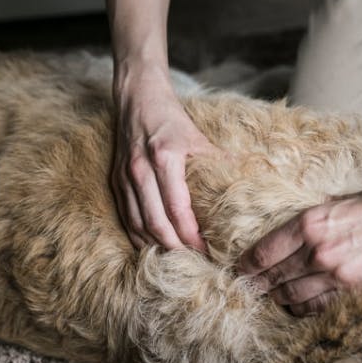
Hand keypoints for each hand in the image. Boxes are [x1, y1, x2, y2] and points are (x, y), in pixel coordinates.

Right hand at [112, 62, 217, 250]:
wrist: (138, 98)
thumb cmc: (171, 118)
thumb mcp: (198, 136)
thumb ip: (218, 162)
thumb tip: (246, 185)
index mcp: (164, 159)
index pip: (177, 210)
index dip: (191, 236)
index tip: (207, 251)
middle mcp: (140, 171)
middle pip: (156, 224)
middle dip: (176, 249)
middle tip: (194, 264)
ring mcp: (124, 178)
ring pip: (137, 225)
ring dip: (157, 247)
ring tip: (177, 262)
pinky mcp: (116, 182)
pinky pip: (126, 218)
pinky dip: (139, 237)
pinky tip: (153, 247)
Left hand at [238, 173, 361, 315]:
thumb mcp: (332, 200)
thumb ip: (307, 221)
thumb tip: (286, 234)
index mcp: (309, 222)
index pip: (265, 251)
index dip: (247, 264)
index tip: (239, 268)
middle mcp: (318, 249)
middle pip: (273, 276)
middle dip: (256, 284)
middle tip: (245, 288)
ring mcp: (335, 271)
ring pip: (291, 295)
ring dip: (275, 298)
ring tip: (266, 297)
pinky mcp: (352, 286)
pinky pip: (317, 305)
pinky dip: (301, 308)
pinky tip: (293, 305)